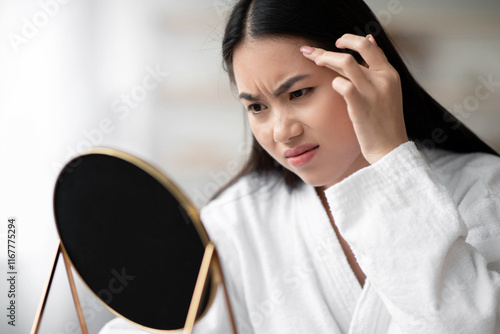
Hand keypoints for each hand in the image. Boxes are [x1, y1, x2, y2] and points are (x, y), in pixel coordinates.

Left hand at [300, 34, 407, 163]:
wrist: (390, 148)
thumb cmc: (384, 122)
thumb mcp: (387, 90)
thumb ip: (375, 68)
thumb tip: (370, 40)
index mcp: (390, 74)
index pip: (369, 47)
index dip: (350, 40)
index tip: (337, 42)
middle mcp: (383, 79)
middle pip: (355, 50)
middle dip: (331, 47)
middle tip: (313, 53)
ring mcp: (372, 91)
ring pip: (346, 62)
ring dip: (326, 58)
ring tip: (314, 61)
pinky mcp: (360, 105)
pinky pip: (342, 84)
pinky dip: (333, 82)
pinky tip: (331, 86)